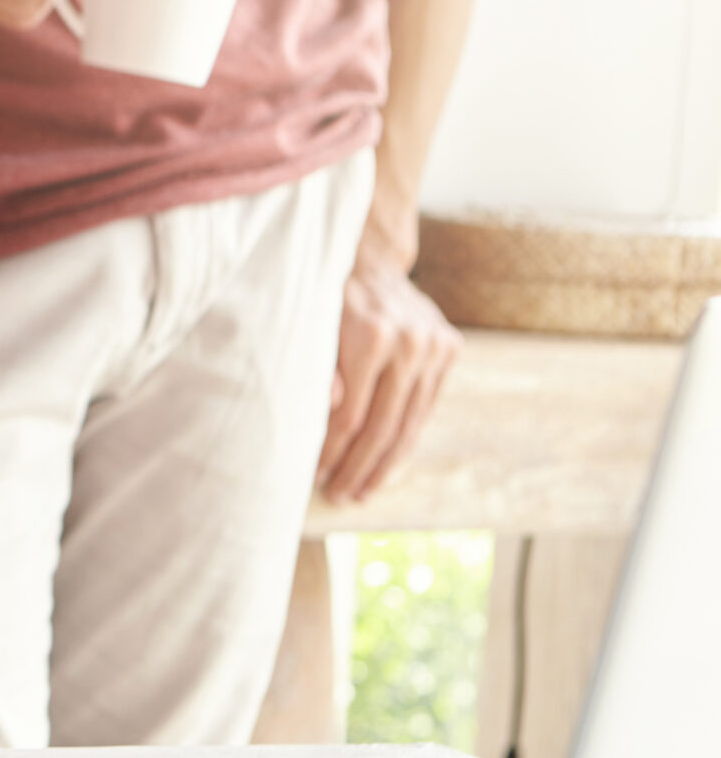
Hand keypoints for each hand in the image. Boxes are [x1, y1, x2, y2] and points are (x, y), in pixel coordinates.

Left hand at [317, 256, 460, 502]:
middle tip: (339, 496)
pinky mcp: (449, 348)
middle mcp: (409, 342)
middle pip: (382, 425)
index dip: (332, 451)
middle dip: (358, 467)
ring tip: (362, 491)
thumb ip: (317, 373)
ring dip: (385, 463)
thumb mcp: (308, 329)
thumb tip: (327, 421)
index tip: (315, 475)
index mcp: (369, 336)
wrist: (370, 261)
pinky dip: (405, 438)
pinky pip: (425, 407)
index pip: (349, 415)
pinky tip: (386, 462)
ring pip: (410, 423)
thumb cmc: (325, 301)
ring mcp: (434, 346)